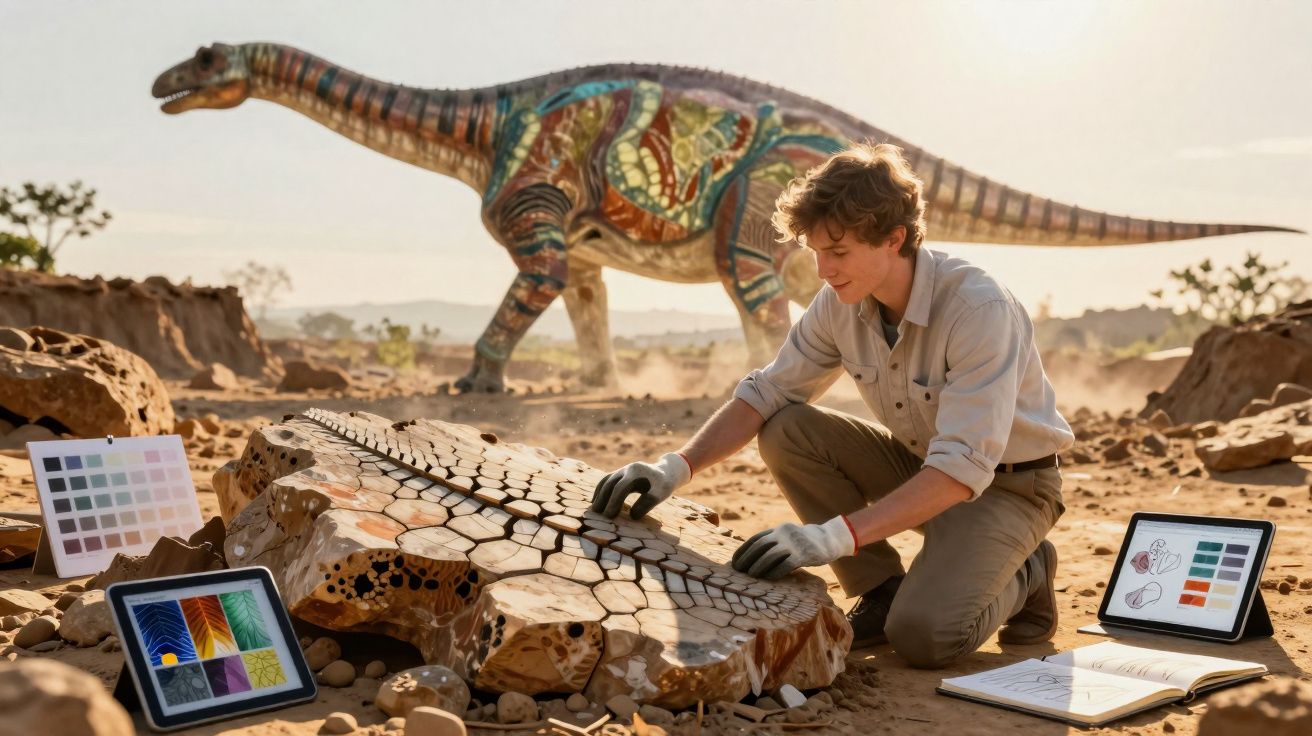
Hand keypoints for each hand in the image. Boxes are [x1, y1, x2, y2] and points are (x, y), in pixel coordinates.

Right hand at [590, 452, 691, 519]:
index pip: (620, 487)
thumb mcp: (660, 494)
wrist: (666, 472)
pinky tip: (597, 501)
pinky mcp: (621, 474)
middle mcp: (627, 469)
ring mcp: (623, 470)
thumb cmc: (663, 485)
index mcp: (636, 471)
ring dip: (599, 494)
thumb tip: (632, 515)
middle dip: (602, 498)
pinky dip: (601, 490)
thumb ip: (647, 503)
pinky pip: (607, 481)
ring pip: (606, 480)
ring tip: (594, 509)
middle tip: (597, 514)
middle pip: (610, 483)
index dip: (613, 502)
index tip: (609, 516)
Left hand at [730, 517, 856, 579]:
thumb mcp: (788, 538)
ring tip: (750, 576)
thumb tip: (753, 559)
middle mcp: (784, 534)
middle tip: (738, 570)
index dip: (743, 551)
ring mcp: (794, 544)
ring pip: (771, 555)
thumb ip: (774, 544)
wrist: (829, 539)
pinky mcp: (804, 554)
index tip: (734, 562)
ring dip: (758, 566)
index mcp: (778, 530)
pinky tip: (768, 578)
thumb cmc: (804, 543)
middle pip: (760, 546)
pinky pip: (786, 564)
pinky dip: (775, 572)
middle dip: (747, 559)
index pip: (756, 539)